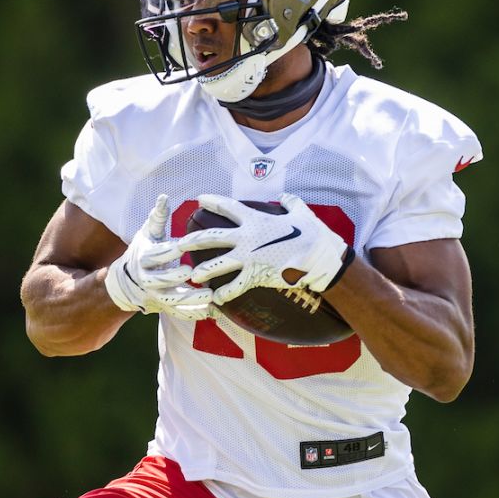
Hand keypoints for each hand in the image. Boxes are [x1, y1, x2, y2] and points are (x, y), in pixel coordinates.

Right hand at [105, 194, 213, 320]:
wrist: (128, 281)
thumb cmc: (143, 250)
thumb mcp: (147, 232)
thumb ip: (158, 217)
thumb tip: (164, 197)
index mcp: (144, 258)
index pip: (155, 255)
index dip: (168, 251)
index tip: (182, 246)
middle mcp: (148, 279)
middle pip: (160, 281)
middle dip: (174, 277)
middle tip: (192, 272)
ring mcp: (156, 295)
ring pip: (171, 301)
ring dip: (190, 300)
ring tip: (210, 296)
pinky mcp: (165, 307)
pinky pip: (179, 313)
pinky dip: (193, 313)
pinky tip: (210, 311)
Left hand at [172, 193, 350, 304]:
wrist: (319, 257)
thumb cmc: (312, 233)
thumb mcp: (301, 212)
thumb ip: (289, 204)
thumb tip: (286, 198)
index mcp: (255, 219)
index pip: (227, 207)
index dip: (212, 201)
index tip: (199, 199)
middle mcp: (246, 237)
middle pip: (212, 237)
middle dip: (193, 240)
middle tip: (179, 244)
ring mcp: (248, 257)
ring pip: (217, 264)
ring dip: (203, 270)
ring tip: (193, 276)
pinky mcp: (255, 275)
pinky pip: (235, 286)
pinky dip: (225, 293)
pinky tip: (217, 299)